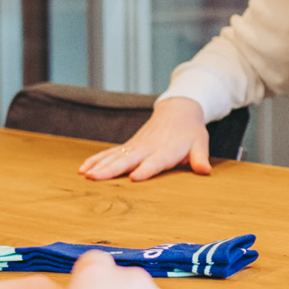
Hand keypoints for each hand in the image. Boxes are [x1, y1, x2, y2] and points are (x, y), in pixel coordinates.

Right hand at [79, 98, 210, 180]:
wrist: (178, 109)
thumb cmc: (190, 131)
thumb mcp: (200, 143)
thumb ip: (200, 158)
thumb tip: (205, 170)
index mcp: (166, 150)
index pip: (155, 162)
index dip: (145, 170)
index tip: (134, 178)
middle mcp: (148, 148)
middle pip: (128, 160)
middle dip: (111, 169)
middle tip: (96, 178)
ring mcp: (136, 146)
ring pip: (115, 156)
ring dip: (100, 165)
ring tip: (86, 175)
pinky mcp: (129, 146)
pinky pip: (110, 153)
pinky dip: (97, 160)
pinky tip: (83, 169)